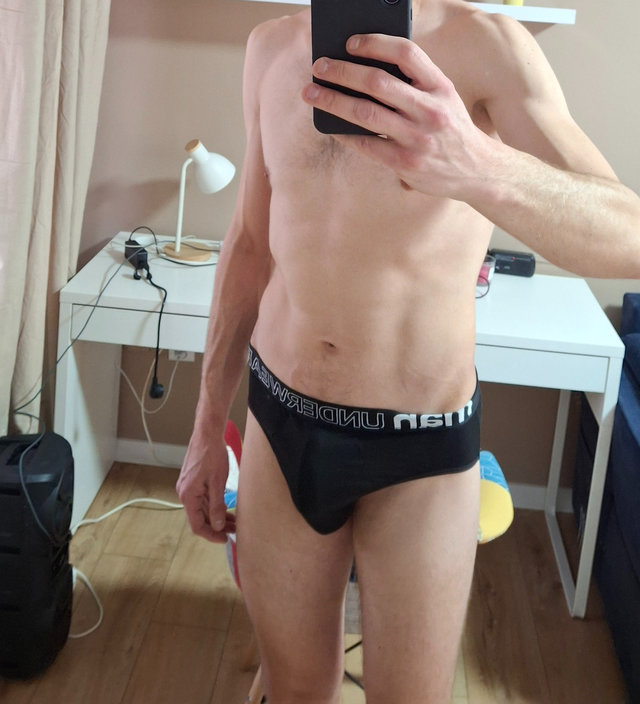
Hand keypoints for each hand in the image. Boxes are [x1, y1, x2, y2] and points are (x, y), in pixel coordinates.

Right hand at [176, 429, 235, 542]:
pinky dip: (215, 505)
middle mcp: (185, 493)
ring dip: (217, 516)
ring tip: (234, 522)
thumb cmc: (212, 455)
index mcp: (188, 496)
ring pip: (203, 508)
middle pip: (200, 517)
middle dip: (217, 526)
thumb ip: (217, 506)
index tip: (224, 539)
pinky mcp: (194, 481)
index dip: (211, 535)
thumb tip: (217, 525)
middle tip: (235, 531)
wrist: (207, 434)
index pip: (197, 525)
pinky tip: (227, 509)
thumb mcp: (217, 483)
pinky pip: (203, 499)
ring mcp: (189, 487)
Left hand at [301, 33, 490, 198]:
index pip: (406, 53)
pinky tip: (331, 125)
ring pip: (365, 114)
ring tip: (312, 93)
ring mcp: (417, 139)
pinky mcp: (405, 164)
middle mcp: (430, 110)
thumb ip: (416, 83)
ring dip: (333, 101)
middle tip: (319, 67)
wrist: (477, 170)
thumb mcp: (444, 98)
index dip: (375, 43)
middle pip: (377, 82)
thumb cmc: (451, 129)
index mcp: (440, 86)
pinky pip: (366, 145)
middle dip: (342, 72)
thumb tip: (367, 68)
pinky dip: (344, 133)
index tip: (350, 42)